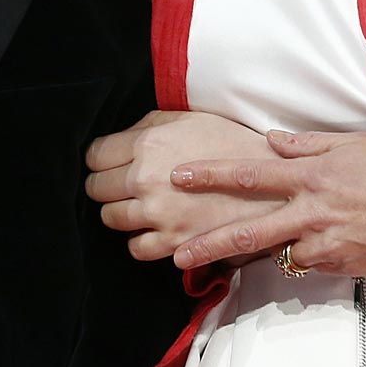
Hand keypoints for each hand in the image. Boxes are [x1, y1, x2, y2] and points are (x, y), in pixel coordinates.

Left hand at [84, 110, 273, 261]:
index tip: (106, 161)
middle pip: (97, 188)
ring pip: (111, 219)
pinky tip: (153, 227)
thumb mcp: (187, 119)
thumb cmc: (230, 144)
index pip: (95, 155)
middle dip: (105, 184)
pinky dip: (140, 239)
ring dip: (120, 211)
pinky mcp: (173, 243)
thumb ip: (148, 127)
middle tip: (120, 183)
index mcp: (148, 144)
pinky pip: (135, 248)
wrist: (270, 182)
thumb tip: (119, 140)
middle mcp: (146, 180)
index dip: (99, 158)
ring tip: (138, 204)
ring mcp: (158, 215)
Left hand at [169, 130, 365, 290]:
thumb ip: (309, 144)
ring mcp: (327, 245)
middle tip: (178, 253)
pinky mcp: (343, 267)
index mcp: (313, 176)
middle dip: (209, 244)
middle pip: (249, 232)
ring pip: (281, 251)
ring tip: (244, 248)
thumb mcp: (356, 143)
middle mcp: (313, 213)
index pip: (250, 175)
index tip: (180, 176)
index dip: (211, 175)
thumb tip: (272, 140)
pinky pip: (311, 261)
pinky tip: (313, 243)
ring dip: (266, 248)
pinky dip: (304, 253)